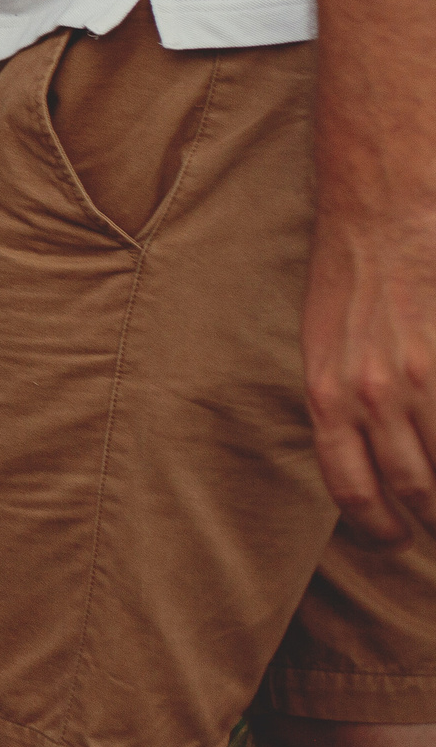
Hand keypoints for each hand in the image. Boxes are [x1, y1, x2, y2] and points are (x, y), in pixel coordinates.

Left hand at [304, 206, 435, 541]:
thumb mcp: (322, 344)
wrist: (382, 209)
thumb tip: (366, 459)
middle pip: (417, 489)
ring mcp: (420, 376)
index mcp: (326, 393)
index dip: (379, 525)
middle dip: (433, 515)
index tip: (398, 536)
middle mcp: (371, 392)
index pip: (352, 487)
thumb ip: (340, 402)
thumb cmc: (351, 275)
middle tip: (434, 520)